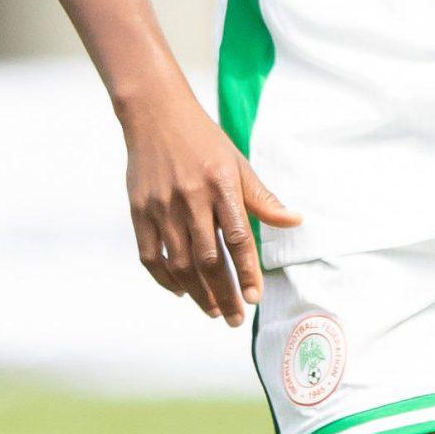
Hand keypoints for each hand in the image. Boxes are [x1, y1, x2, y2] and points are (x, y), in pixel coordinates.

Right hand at [122, 83, 300, 324]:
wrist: (155, 114)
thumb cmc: (203, 140)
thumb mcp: (238, 163)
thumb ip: (263, 198)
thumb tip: (296, 221)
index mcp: (221, 185)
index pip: (238, 239)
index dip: (247, 272)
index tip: (254, 298)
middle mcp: (191, 198)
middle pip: (209, 260)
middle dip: (224, 295)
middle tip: (235, 319)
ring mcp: (161, 207)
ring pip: (180, 264)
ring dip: (198, 293)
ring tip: (213, 311)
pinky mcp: (138, 211)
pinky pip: (150, 256)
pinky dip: (165, 280)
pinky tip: (181, 291)